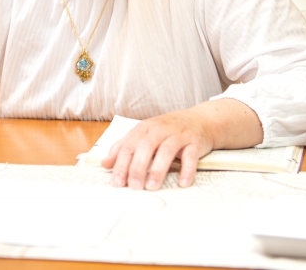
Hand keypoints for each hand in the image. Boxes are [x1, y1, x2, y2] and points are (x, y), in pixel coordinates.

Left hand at [102, 99, 262, 189]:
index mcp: (144, 128)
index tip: (117, 182)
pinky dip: (187, 169)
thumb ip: (124, 147)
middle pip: (145, 147)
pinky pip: (190, 156)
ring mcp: (178, 135)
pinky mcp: (194, 142)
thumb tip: (105, 163)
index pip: (129, 145)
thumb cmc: (168, 130)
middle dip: (138, 167)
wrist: (200, 120)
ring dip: (158, 169)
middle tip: (134, 186)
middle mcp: (160, 130)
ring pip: (166, 151)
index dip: (121, 164)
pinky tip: (182, 182)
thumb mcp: (144, 134)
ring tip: (152, 186)